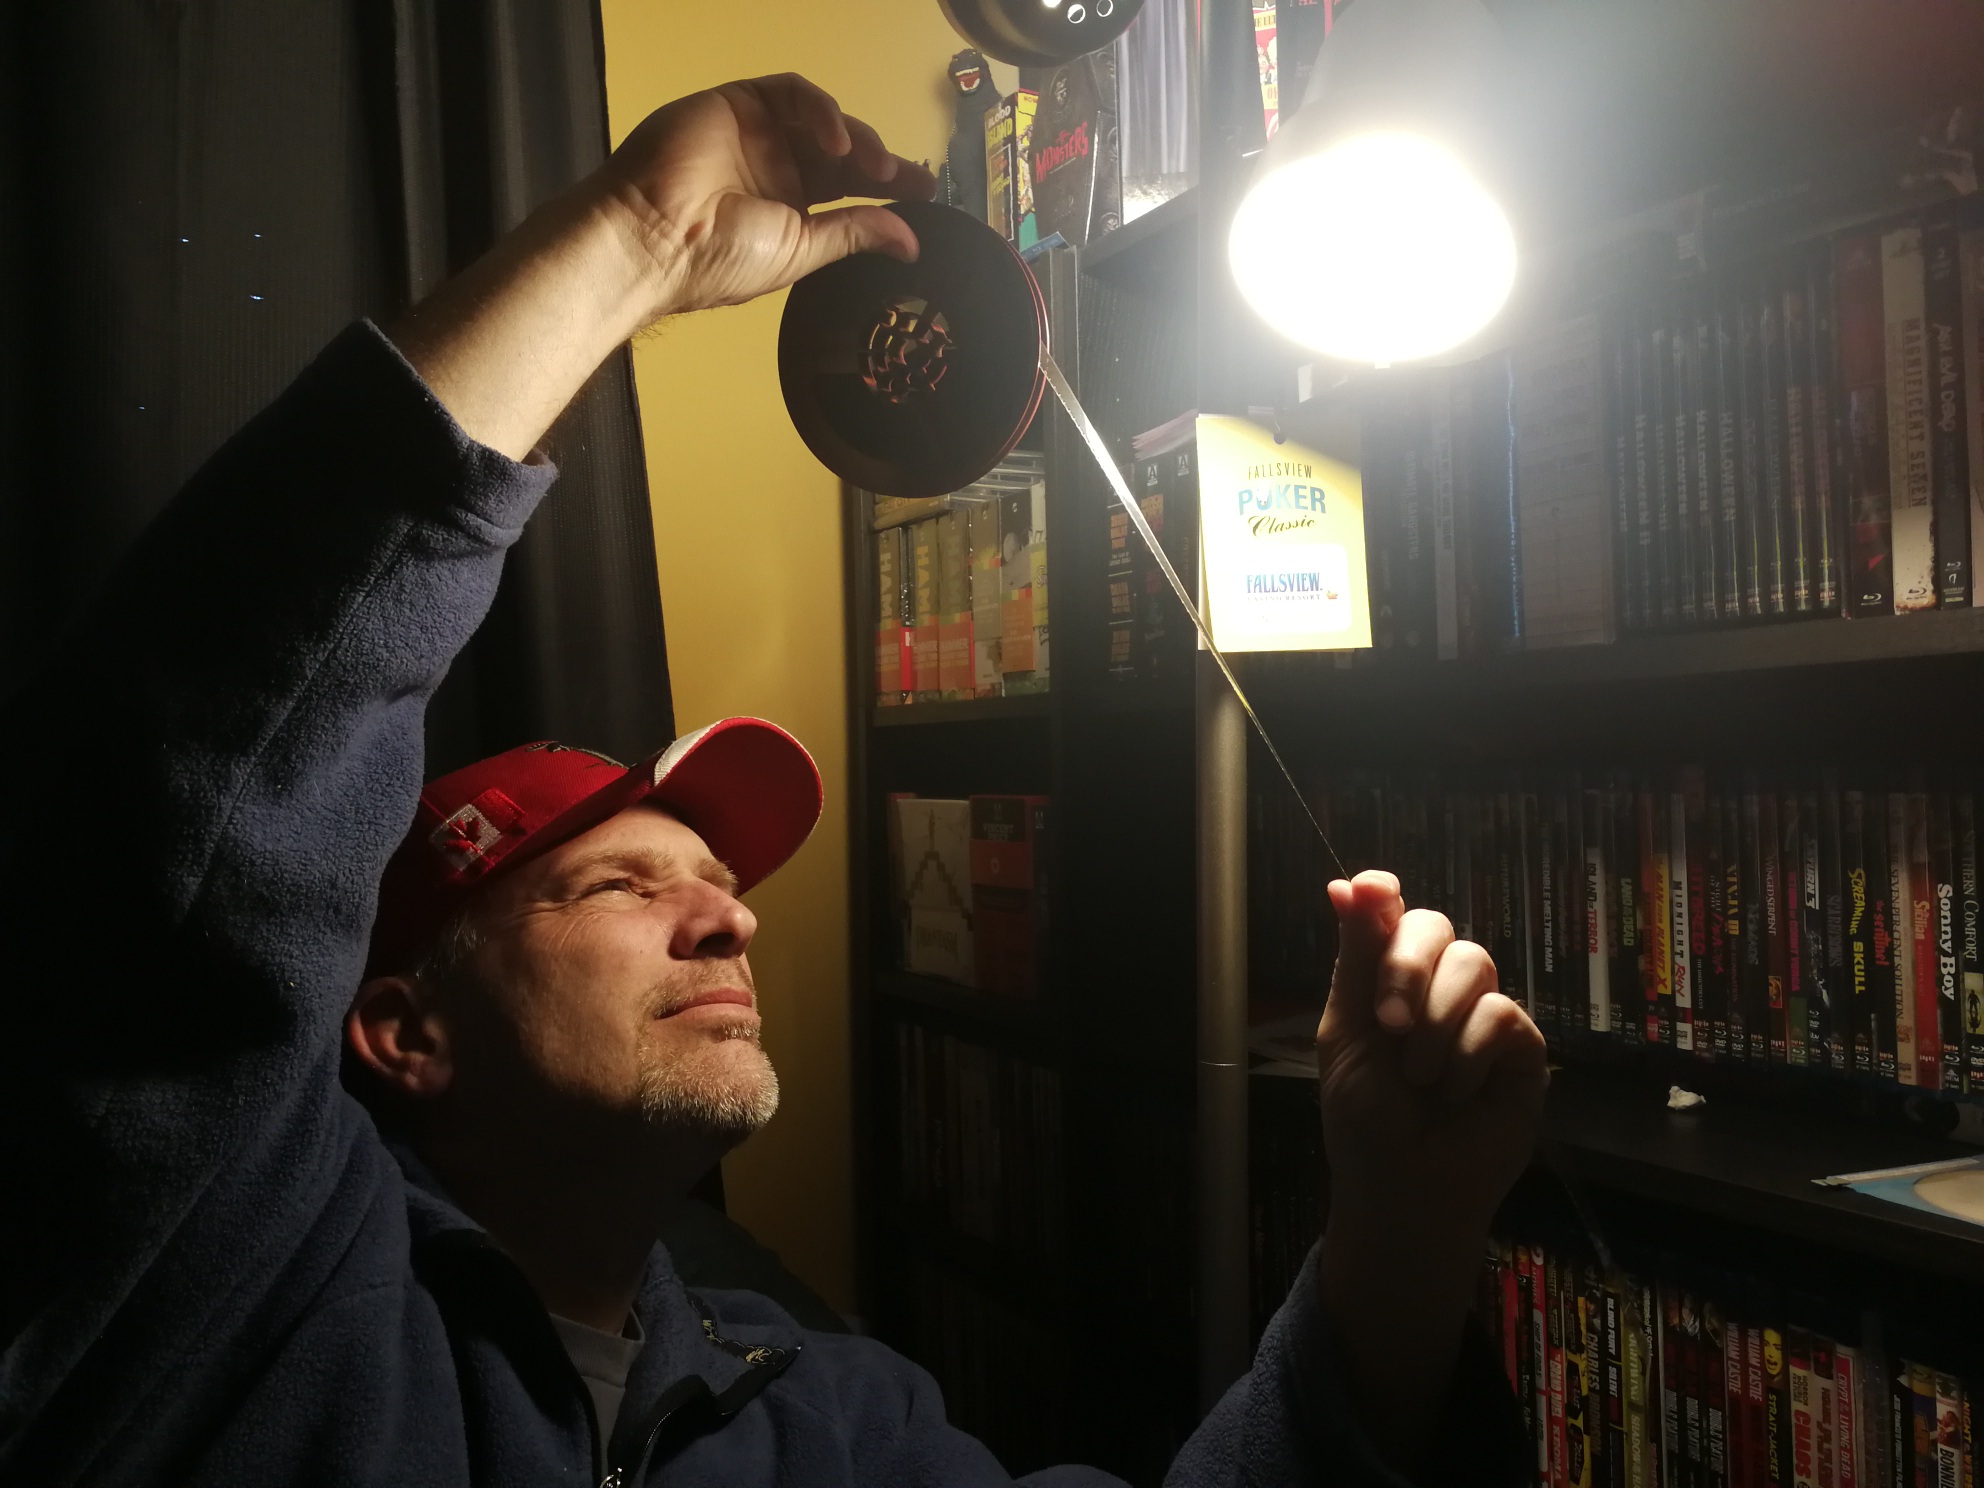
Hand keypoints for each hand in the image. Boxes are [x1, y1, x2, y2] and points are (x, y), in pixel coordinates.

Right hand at [598, 73, 937, 321]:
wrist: (655, 238)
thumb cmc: (720, 258)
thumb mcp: (801, 251)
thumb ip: (854, 235)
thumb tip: (909, 242)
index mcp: (788, 207)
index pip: (848, 188)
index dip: (888, 188)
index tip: (926, 195)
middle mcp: (775, 166)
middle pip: (843, 152)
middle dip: (883, 162)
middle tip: (915, 180)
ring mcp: (758, 132)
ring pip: (823, 120)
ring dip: (858, 140)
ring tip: (876, 170)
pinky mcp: (740, 102)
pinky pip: (792, 94)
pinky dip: (822, 111)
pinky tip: (838, 142)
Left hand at [1315, 871, 1547, 1249]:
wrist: (1403, 1186)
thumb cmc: (1367, 1115)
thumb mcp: (1347, 1031)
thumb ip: (1356, 958)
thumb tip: (1345, 884)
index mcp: (1388, 977)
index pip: (1394, 912)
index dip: (1383, 895)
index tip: (1372, 890)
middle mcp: (1438, 986)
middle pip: (1435, 926)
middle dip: (1406, 966)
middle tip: (1388, 1022)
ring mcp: (1483, 1013)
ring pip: (1472, 963)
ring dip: (1434, 1024)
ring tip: (1419, 1077)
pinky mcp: (1523, 1048)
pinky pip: (1501, 1015)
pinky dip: (1467, 1055)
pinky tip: (1455, 1092)